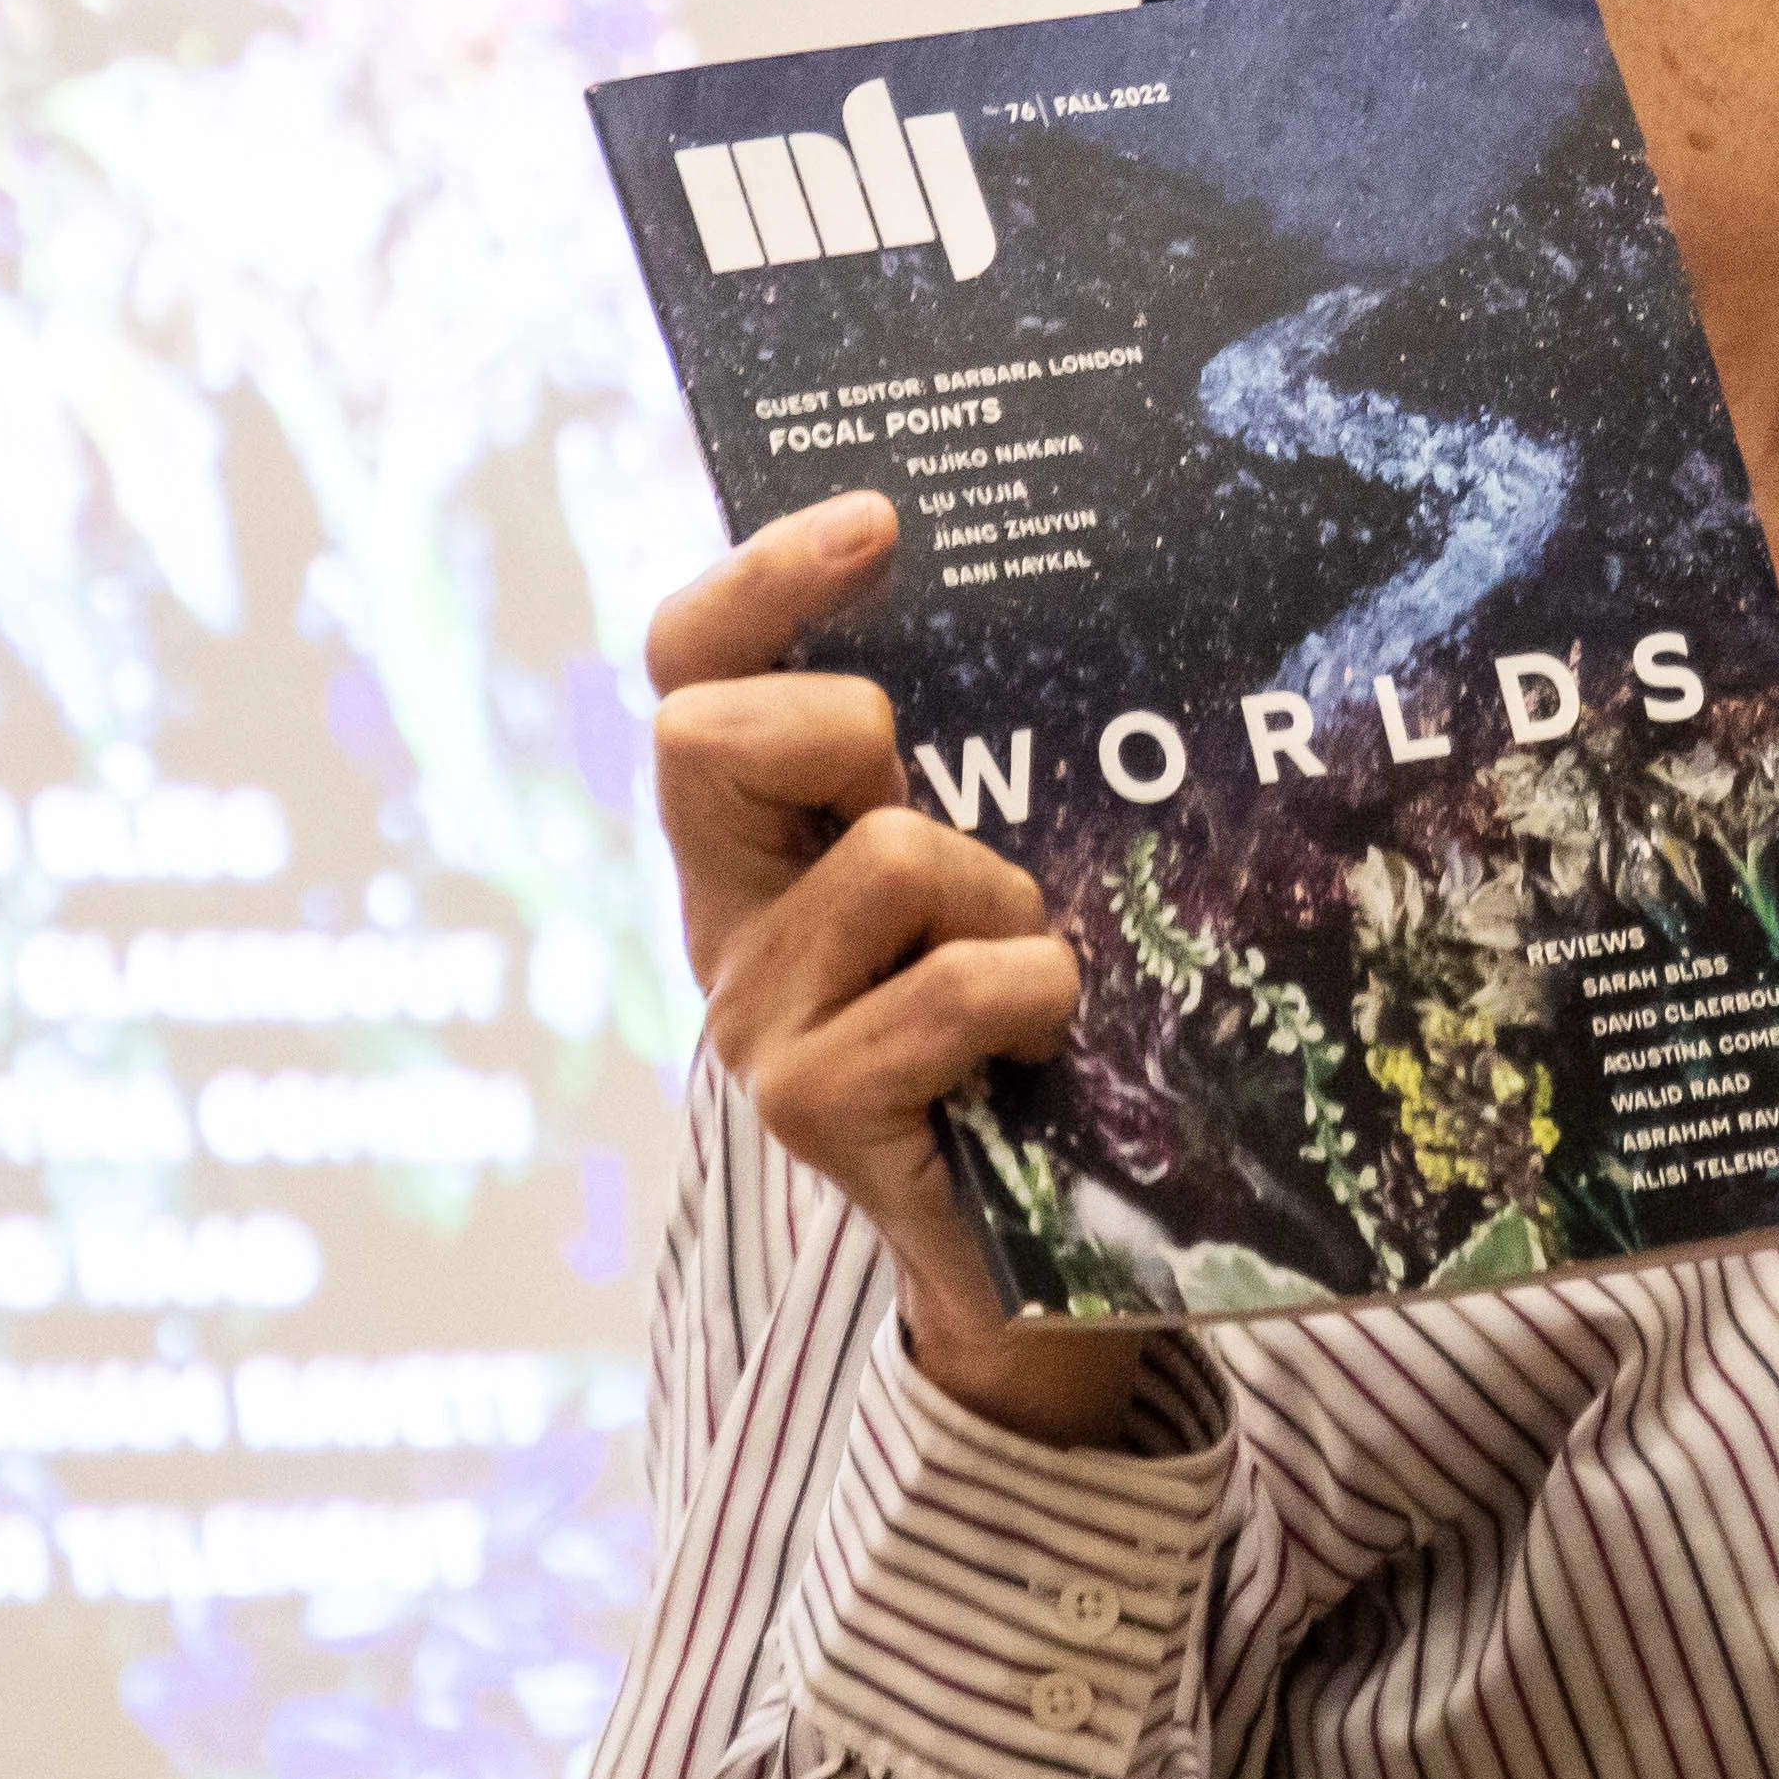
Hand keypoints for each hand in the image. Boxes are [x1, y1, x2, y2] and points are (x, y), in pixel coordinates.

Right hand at [648, 491, 1142, 1444]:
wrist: (1047, 1258)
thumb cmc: (1034, 1030)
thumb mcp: (998, 865)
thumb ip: (983, 764)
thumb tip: (1085, 600)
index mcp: (760, 831)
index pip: (693, 665)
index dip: (762, 577)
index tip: (879, 521)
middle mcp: (730, 913)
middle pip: (707, 731)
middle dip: (846, 730)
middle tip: (924, 797)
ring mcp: (756, 1014)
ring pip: (887, 857)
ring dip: (998, 899)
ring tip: (1028, 972)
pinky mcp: (809, 1105)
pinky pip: (946, 990)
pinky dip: (1027, 997)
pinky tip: (1034, 1050)